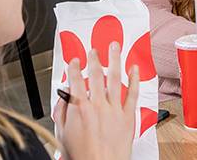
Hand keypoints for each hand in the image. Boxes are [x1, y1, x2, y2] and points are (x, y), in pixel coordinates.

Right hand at [54, 44, 140, 159]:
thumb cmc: (81, 155)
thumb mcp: (61, 132)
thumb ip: (61, 111)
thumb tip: (63, 97)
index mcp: (79, 107)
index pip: (75, 80)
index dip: (74, 68)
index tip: (74, 61)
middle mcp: (97, 105)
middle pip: (95, 75)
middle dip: (93, 59)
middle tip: (94, 50)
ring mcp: (114, 109)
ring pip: (115, 78)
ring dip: (114, 59)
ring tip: (115, 47)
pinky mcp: (128, 116)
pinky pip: (133, 93)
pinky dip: (134, 79)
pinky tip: (134, 69)